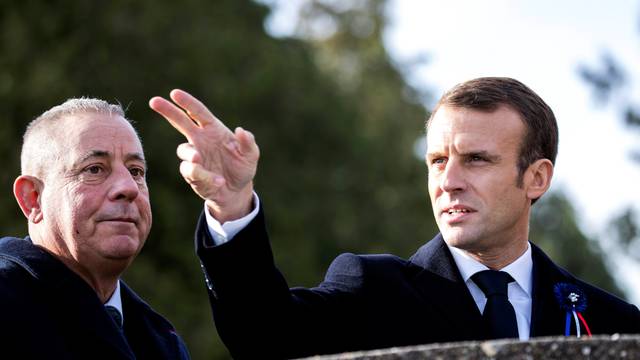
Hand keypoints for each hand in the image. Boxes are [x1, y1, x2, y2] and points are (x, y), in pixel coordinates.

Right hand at [149, 89, 258, 221]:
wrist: (236, 191)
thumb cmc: (242, 167)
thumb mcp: (251, 155)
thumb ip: (248, 143)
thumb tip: (240, 130)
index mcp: (213, 129)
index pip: (197, 112)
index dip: (187, 102)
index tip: (174, 93)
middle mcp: (200, 140)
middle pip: (180, 121)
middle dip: (168, 110)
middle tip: (154, 101)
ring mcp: (194, 156)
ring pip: (183, 150)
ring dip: (191, 154)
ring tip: (198, 160)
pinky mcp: (191, 173)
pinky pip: (192, 172)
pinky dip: (205, 176)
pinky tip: (218, 181)